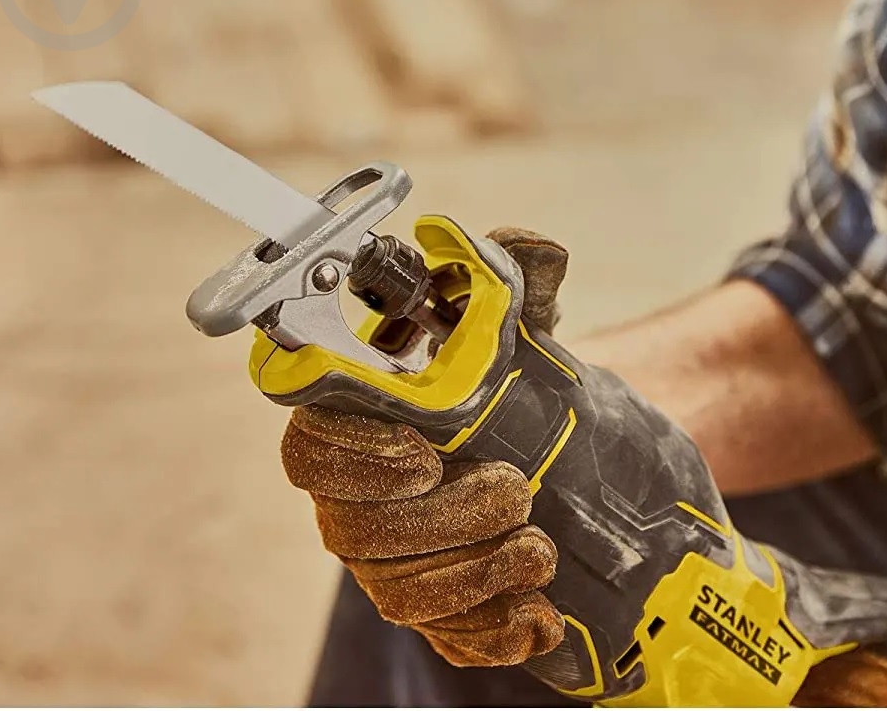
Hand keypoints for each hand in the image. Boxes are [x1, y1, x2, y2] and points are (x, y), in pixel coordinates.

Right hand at [279, 227, 569, 666]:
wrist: (575, 467)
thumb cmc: (523, 394)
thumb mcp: (527, 332)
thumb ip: (517, 282)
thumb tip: (525, 243)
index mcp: (362, 432)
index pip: (311, 448)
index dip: (353, 456)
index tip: (421, 453)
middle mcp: (363, 506)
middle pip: (357, 532)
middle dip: (441, 519)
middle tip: (515, 489)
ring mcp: (397, 569)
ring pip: (402, 594)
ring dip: (475, 573)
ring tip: (539, 545)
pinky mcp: (443, 622)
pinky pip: (450, 643)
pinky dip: (497, 630)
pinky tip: (542, 611)